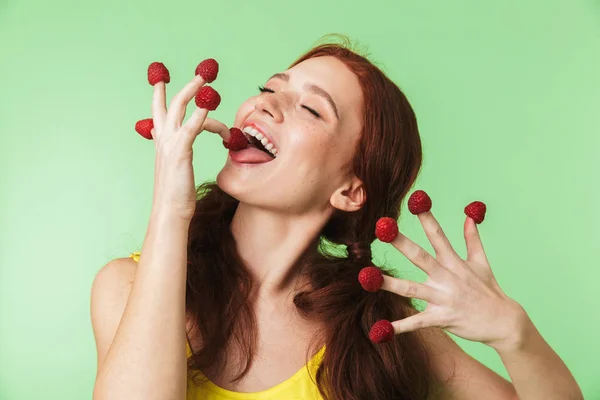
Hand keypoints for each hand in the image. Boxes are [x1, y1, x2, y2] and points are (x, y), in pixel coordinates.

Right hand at [148, 68, 229, 220]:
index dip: (161, 95)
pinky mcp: (180, 151)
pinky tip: (208, 104)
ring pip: (180, 108)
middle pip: (172, 104)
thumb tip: (173, 147)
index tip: (162, 81)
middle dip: (186, 87)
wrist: (170, 211)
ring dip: (194, 91)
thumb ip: (174, 153)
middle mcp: (163, 139)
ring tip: (207, 81)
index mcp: (162, 143)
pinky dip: (200, 113)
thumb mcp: (175, 168)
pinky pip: (192, 126)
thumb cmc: (176, 194)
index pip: (161, 112)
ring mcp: (170, 144)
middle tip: (201, 74)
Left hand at [376, 207, 525, 349]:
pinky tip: (382, 330)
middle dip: (401, 242)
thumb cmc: (489, 290)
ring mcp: (443, 298)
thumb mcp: (482, 262)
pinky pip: (418, 322)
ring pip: (412, 289)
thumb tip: (469, 216)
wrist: (504, 322)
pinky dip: (400, 327)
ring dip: (390, 284)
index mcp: (454, 262)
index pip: (438, 235)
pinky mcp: (442, 318)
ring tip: (368, 278)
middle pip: (420, 256)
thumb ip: (472, 238)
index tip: (416, 200)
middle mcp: (446, 277)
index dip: (427, 218)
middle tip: (383, 229)